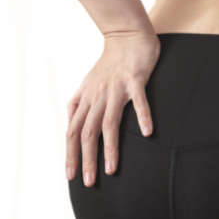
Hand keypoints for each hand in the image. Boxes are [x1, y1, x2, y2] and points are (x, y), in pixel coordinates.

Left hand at [65, 31, 160, 185]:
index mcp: (86, 98)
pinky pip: (139, 101)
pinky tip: (148, 133)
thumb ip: (79, 104)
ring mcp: (116, 88)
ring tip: (111, 170)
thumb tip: (70, 124)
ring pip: (109, 123)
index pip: (73, 131)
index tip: (71, 176)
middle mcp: (97, 95)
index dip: (70, 153)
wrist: (127, 37)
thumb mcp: (88, 84)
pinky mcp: (135, 80)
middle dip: (86, 159)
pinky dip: (143, 117)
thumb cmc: (110, 63)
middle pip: (87, 132)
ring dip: (110, 148)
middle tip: (89, 181)